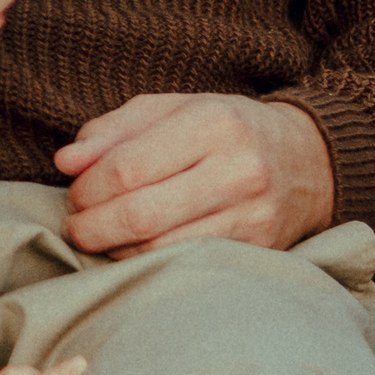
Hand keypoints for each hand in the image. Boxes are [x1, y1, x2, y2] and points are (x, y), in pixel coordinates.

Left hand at [56, 93, 333, 256]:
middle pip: (142, 214)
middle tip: (76, 225)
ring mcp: (253, 216)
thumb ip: (112, 131)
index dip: (88, 187)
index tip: (74, 194)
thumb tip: (66, 162)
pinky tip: (134, 250)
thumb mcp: (169, 110)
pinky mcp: (260, 250)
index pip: (129, 167)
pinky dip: (149, 262)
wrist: (308, 159)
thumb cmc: (222, 129)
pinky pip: (189, 264)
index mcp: (212, 123)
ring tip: (99, 237)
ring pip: (163, 247)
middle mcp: (238, 170)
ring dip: (116, 248)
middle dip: (94, 226)